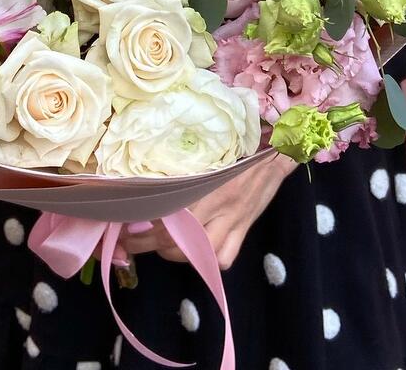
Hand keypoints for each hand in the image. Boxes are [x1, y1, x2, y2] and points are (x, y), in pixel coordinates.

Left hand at [120, 153, 297, 269]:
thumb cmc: (237, 145)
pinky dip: (209, 260)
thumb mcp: (210, 151)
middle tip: (132, 241)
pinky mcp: (244, 229)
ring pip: (200, 254)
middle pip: (180, 238)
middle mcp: (219, 205)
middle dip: (151, 245)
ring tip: (161, 247)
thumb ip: (185, 166)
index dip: (146, 224)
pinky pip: (225, 257)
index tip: (128, 223)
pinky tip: (198, 251)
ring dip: (176, 255)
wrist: (276, 150)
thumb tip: (150, 176)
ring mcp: (233, 220)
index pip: (170, 213)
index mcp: (207, 182)